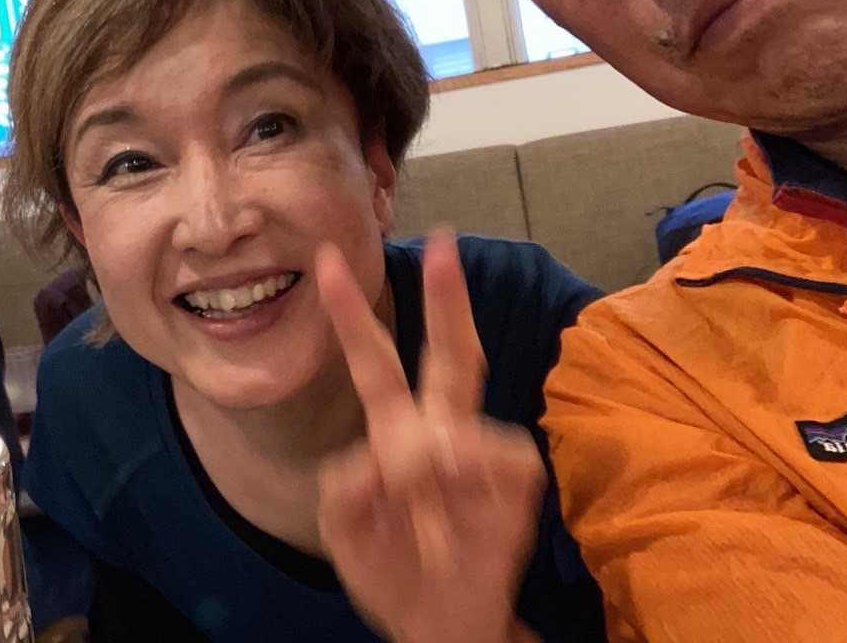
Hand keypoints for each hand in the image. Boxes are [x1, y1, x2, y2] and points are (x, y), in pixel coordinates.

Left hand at [315, 229, 542, 642]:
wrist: (439, 623)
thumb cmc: (392, 567)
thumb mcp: (343, 528)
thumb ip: (350, 486)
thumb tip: (403, 454)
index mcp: (393, 430)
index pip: (374, 360)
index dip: (350, 313)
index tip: (327, 260)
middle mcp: (440, 432)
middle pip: (450, 357)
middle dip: (447, 302)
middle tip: (443, 241)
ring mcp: (483, 457)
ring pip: (452, 432)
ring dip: (425, 481)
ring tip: (420, 530)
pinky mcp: (519, 485)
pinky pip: (490, 467)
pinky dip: (462, 500)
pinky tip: (455, 530)